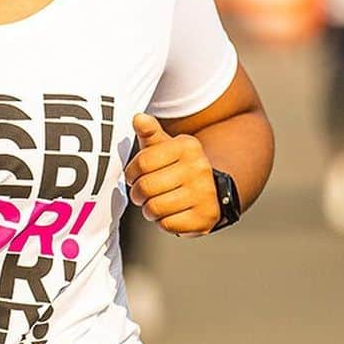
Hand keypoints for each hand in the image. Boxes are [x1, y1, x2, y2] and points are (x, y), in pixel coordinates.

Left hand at [126, 114, 218, 236]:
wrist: (212, 189)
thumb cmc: (178, 166)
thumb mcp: (165, 146)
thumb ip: (150, 132)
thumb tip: (138, 118)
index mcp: (187, 146)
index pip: (142, 162)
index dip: (131, 173)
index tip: (133, 176)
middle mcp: (199, 168)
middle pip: (146, 187)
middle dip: (138, 193)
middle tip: (142, 193)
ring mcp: (205, 193)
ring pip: (155, 208)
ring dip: (149, 209)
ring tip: (156, 203)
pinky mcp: (206, 217)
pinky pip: (167, 225)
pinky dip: (163, 222)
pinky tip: (171, 213)